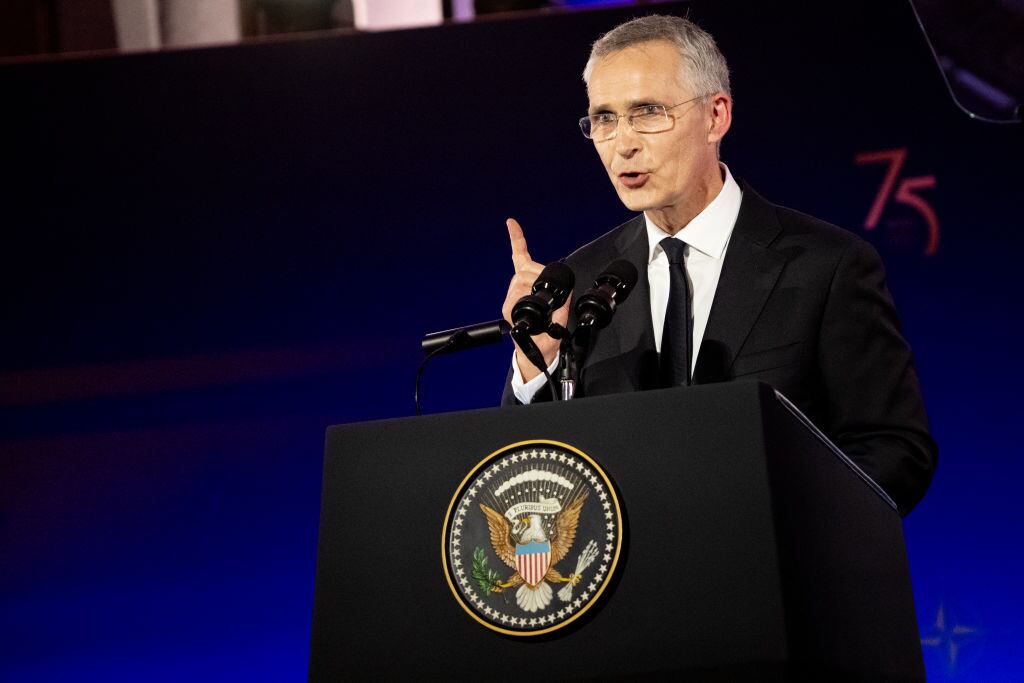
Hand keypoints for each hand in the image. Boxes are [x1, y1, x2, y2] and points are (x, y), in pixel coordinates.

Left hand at [501, 218, 569, 380]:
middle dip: (539, 277)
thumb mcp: (553, 334)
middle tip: (549, 296)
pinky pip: (520, 260)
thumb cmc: (542, 345)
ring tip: (544, 289)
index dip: (526, 269)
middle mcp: (512, 297)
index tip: (514, 235)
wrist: (537, 352)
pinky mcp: (522, 284)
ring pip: (524, 268)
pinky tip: (512, 225)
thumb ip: (558, 315)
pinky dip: (518, 242)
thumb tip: (562, 298)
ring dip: (536, 271)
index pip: (520, 282)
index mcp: (514, 308)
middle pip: (523, 272)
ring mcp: (516, 289)